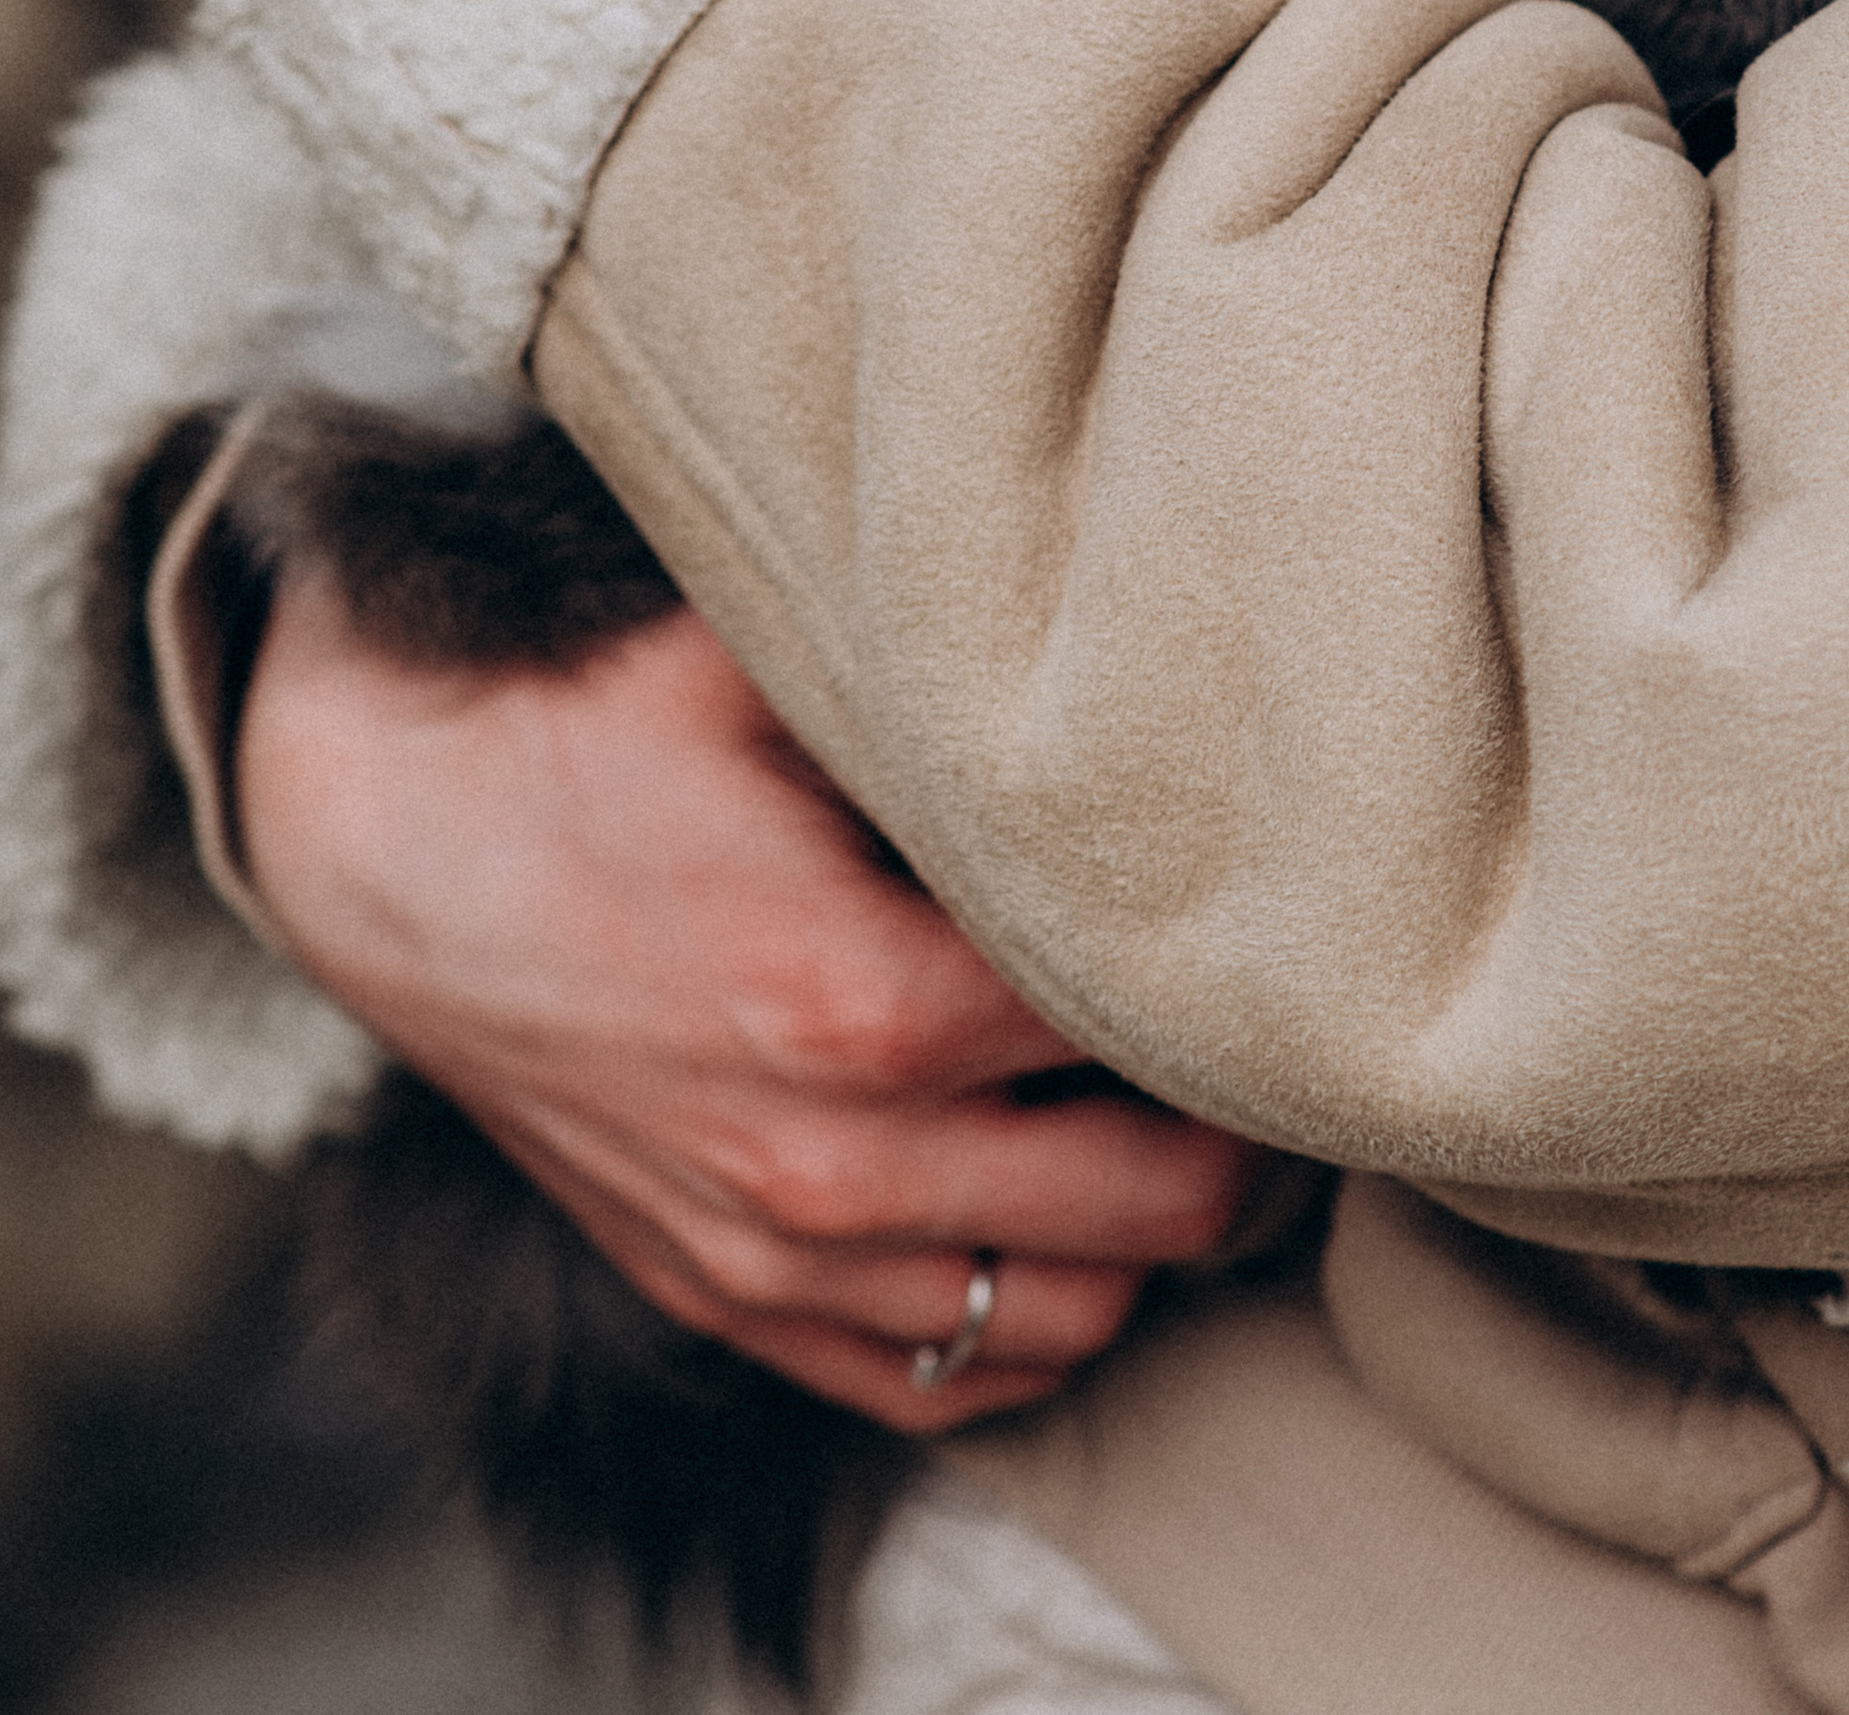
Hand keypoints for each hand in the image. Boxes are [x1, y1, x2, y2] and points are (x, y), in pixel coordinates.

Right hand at [234, 580, 1259, 1427]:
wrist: (387, 843)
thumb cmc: (594, 728)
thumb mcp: (772, 666)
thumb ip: (945, 702)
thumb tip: (1125, 684)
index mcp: (863, 996)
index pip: (1149, 1032)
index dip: (1227, 977)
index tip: (1258, 921)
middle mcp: (828, 1161)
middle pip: (1156, 1205)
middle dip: (1230, 1123)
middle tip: (1252, 1029)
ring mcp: (771, 1253)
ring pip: (1065, 1318)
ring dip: (1140, 1233)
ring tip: (1160, 1112)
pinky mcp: (721, 1297)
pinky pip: (940, 1385)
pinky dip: (1021, 1322)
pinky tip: (1051, 1213)